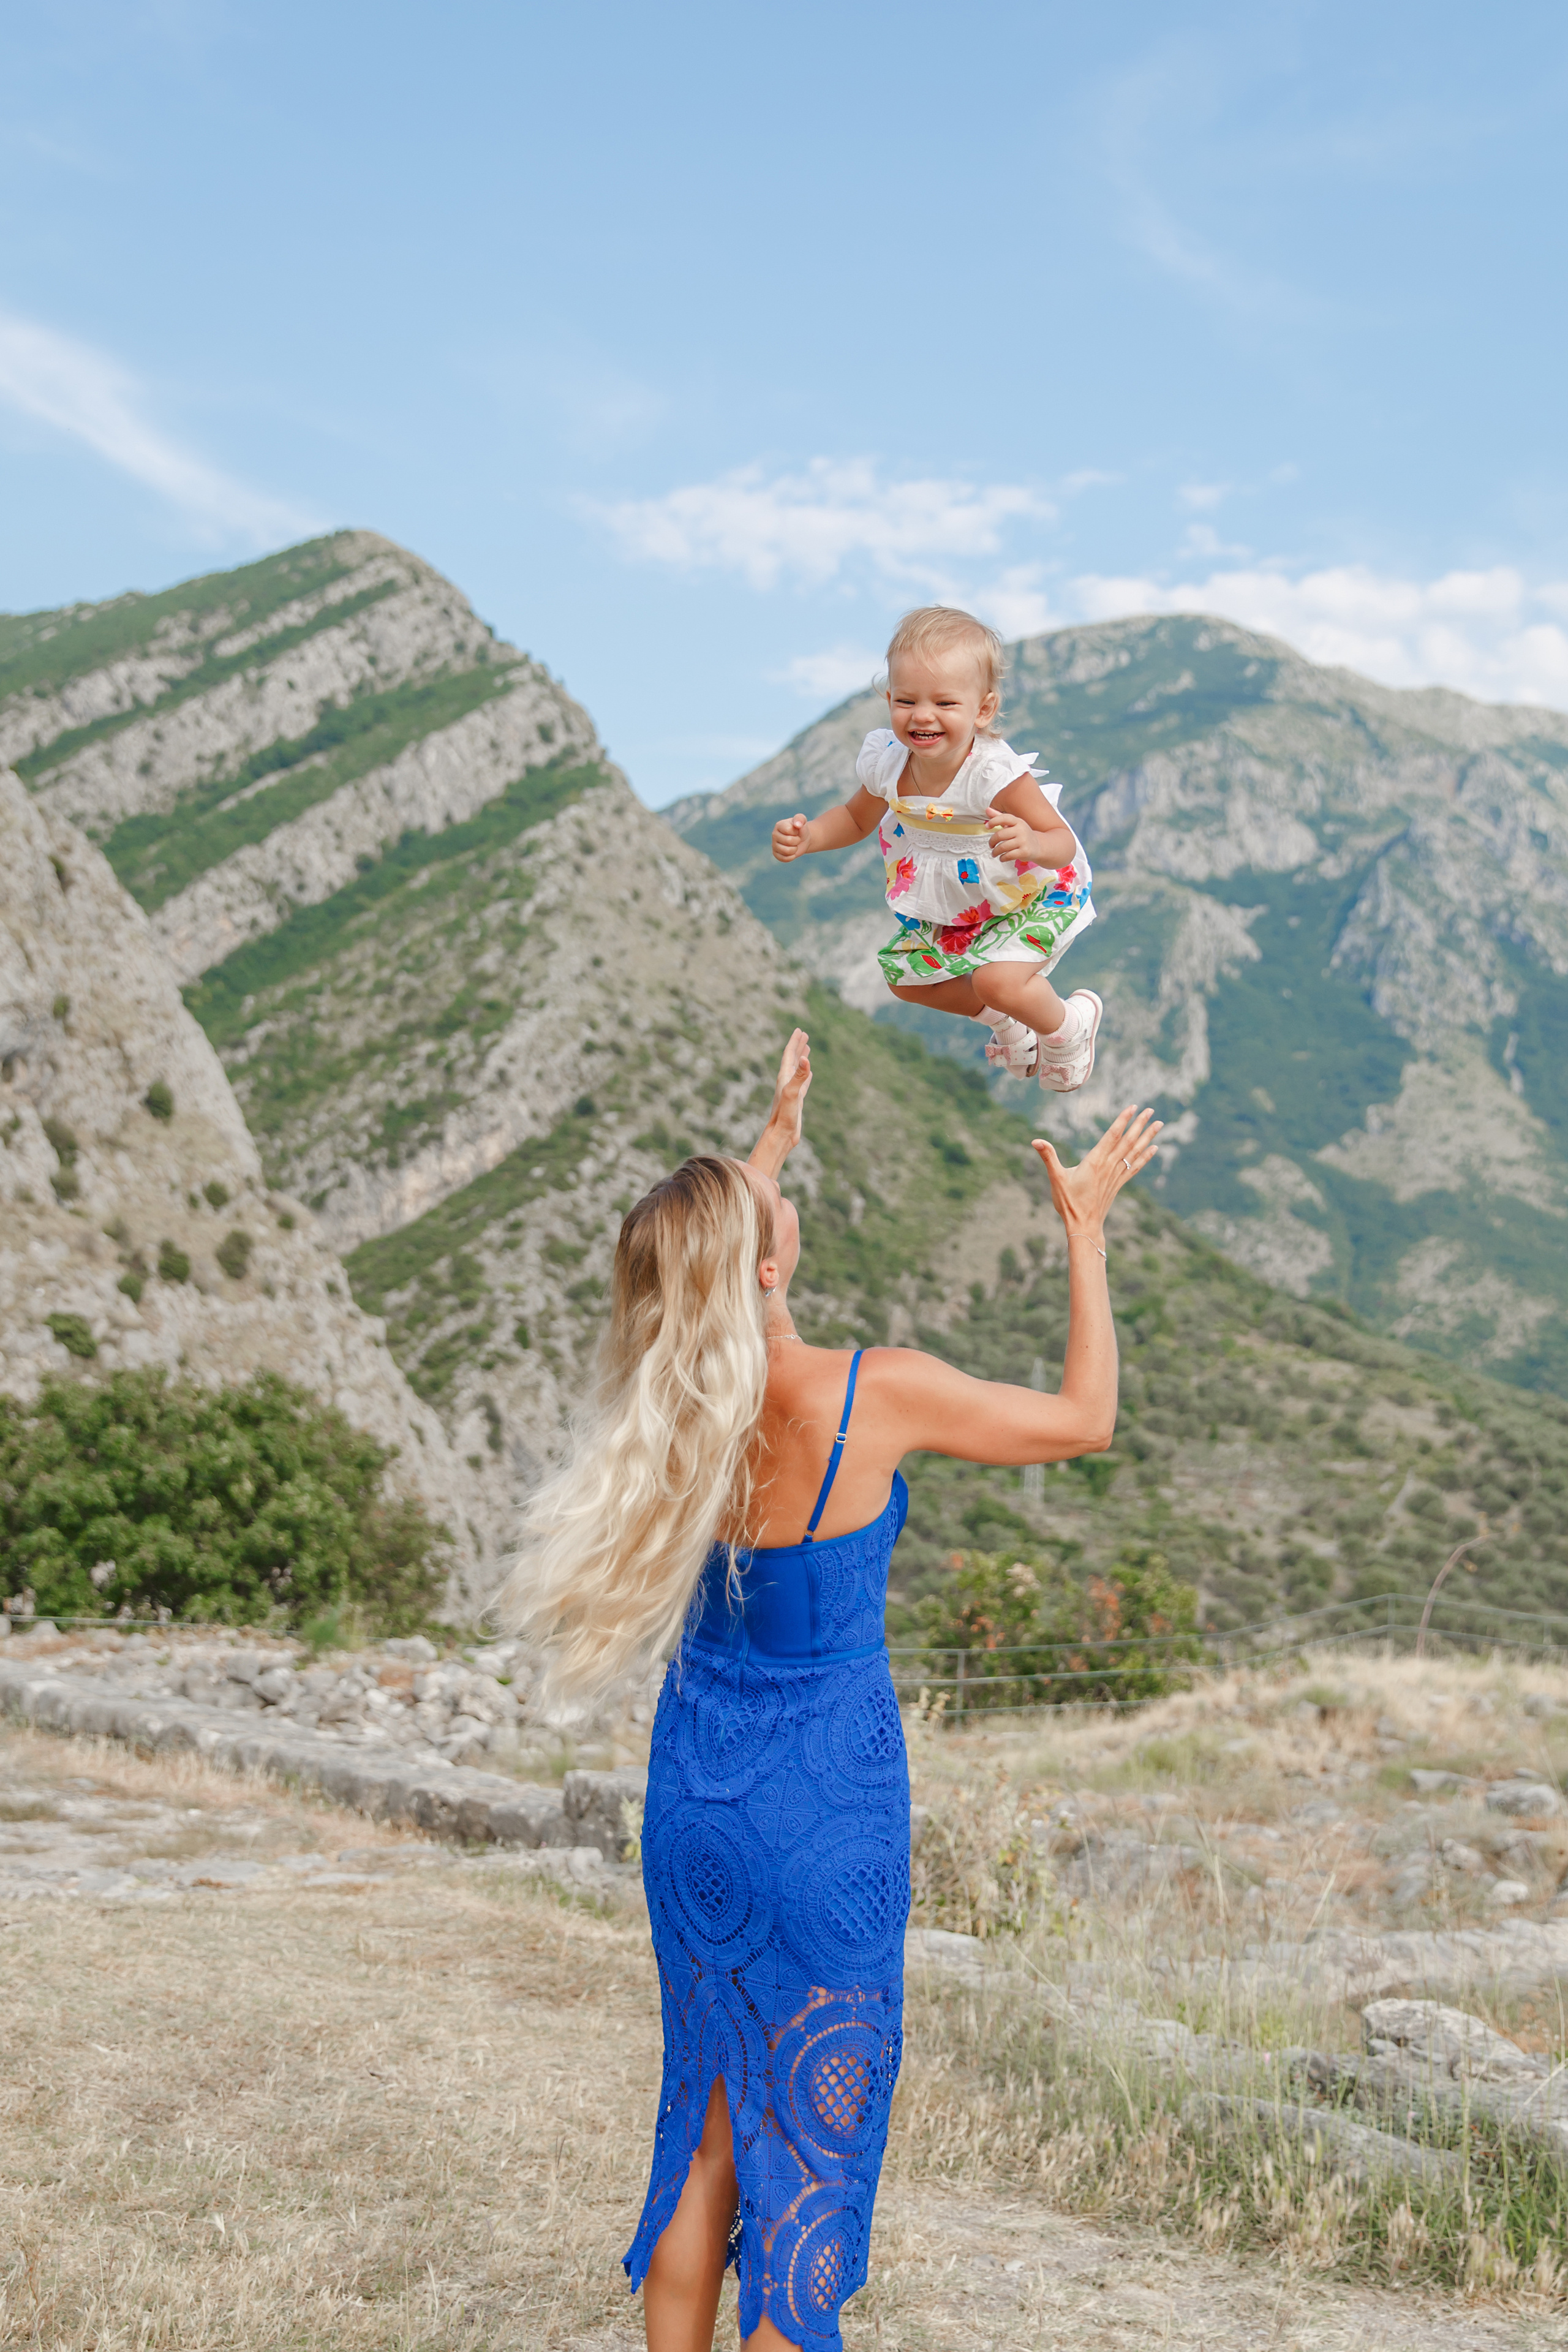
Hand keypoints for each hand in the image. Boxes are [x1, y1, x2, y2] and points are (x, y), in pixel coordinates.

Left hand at [748, 1029, 812, 1173]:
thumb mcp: (793, 1093)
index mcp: (784, 1077)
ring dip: (801, 1059)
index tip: (799, 1030)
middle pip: (792, 1059)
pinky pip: (802, 1083)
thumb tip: (806, 1059)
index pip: (789, 1055)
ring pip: (797, 1070)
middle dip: (798, 1046)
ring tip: (806, 1050)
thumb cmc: (784, 1115)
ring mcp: (792, 1090)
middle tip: (804, 1035)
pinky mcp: (797, 1100)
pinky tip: (809, 1074)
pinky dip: (806, 1075)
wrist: (781, 1134)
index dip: (794, 1042)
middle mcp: (786, 1082)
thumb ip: (799, 1076)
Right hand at [772, 813, 810, 862]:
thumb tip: (797, 825)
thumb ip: (800, 818)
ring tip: (794, 845)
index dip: (796, 832)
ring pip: (787, 851)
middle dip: (797, 841)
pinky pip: (785, 859)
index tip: (796, 831)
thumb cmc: (801, 829)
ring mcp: (774, 845)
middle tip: (796, 839)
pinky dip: (792, 856)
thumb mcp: (803, 821)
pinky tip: (792, 852)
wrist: (802, 839)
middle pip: (788, 841)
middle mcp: (774, 834)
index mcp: (779, 825)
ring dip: (795, 849)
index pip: (788, 830)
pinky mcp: (775, 854)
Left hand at [984, 809, 1037, 862]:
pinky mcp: (1024, 852)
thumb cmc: (1022, 835)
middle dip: (992, 842)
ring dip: (995, 852)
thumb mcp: (1013, 824)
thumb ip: (999, 817)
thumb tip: (987, 809)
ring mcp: (1023, 841)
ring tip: (994, 853)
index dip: (993, 821)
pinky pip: (1008, 856)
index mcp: (1018, 821)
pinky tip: (1002, 857)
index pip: (1004, 818)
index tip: (987, 826)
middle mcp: (1021, 830)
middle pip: (1000, 835)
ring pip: (1003, 847)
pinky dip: (1002, 858)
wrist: (1038, 846)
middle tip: (991, 845)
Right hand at [1031, 1106, 1161, 1241]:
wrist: (1084, 1226)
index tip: (1133, 1107)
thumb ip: (1048, 1157)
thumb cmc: (1068, 1203)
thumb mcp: (1055, 1178)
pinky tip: (1154, 1148)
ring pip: (1134, 1152)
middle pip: (1128, 1141)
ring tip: (1159, 1124)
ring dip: (1147, 1137)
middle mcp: (1109, 1166)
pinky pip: (1135, 1166)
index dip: (1123, 1120)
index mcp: (1095, 1161)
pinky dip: (1145, 1156)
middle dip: (1140, 1124)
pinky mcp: (1118, 1184)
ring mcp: (1116, 1175)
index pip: (1112, 1135)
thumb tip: (1035, 1140)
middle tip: (1151, 1110)